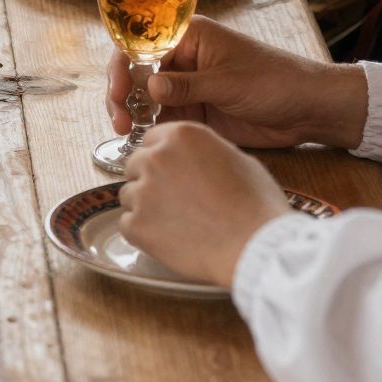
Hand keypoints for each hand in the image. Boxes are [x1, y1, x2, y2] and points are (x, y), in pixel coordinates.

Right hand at [104, 18, 368, 149]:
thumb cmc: (274, 81)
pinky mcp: (195, 112)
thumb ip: (185, 86)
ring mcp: (187, 87)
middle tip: (119, 123)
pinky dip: (150, 130)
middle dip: (121, 95)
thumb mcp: (227, 82)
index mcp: (189, 37)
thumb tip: (146, 87)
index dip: (121, 67)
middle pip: (136, 73)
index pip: (141, 45)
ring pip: (145, 99)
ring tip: (127, 135)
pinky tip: (142, 143)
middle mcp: (182, 59)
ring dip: (132, 114)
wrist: (307, 109)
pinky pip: (163, 119)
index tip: (116, 93)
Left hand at [119, 123, 292, 288]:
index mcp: (181, 135)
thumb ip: (204, 151)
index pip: (151, 139)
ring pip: (128, 195)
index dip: (161, 157)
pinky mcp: (136, 225)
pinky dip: (143, 233)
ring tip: (176, 222)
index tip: (171, 172)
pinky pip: (127, 224)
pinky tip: (168, 238)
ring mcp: (143, 191)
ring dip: (145, 206)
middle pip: (135, 165)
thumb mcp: (237, 159)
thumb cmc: (255, 205)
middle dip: (149, 180)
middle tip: (174, 201)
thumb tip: (193, 157)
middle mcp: (156, 157)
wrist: (253, 245)